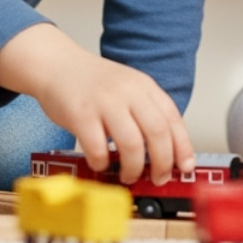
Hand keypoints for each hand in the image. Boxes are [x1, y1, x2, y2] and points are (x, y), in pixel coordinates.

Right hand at [0, 23, 194, 185]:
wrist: (57, 64)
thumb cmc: (91, 84)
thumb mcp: (128, 89)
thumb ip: (145, 113)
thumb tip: (165, 152)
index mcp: (144, 87)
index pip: (173, 119)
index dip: (183, 147)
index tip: (185, 167)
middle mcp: (128, 92)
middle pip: (157, 133)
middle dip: (162, 163)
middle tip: (158, 178)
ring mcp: (105, 102)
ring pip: (132, 143)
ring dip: (134, 167)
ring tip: (129, 175)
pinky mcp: (80, 114)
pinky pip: (98, 147)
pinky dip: (103, 162)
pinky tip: (101, 163)